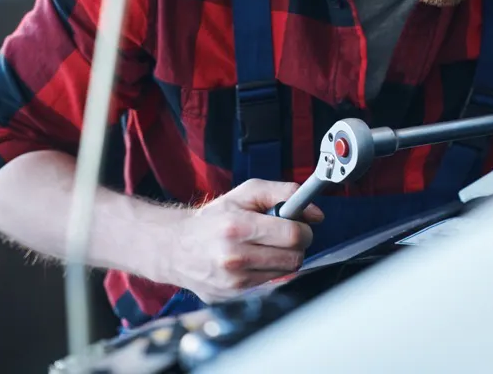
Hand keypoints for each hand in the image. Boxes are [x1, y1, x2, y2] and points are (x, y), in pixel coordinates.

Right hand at [164, 179, 323, 302]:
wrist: (176, 247)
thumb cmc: (215, 217)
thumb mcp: (246, 192)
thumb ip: (284, 193)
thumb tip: (316, 213)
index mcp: (237, 227)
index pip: (293, 235)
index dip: (304, 229)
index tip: (300, 225)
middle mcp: (234, 257)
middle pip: (293, 258)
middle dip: (296, 245)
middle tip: (284, 237)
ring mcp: (232, 282)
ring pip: (284, 274)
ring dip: (283, 260)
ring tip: (265, 248)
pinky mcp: (231, 298)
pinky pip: (269, 286)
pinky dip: (268, 274)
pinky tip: (254, 263)